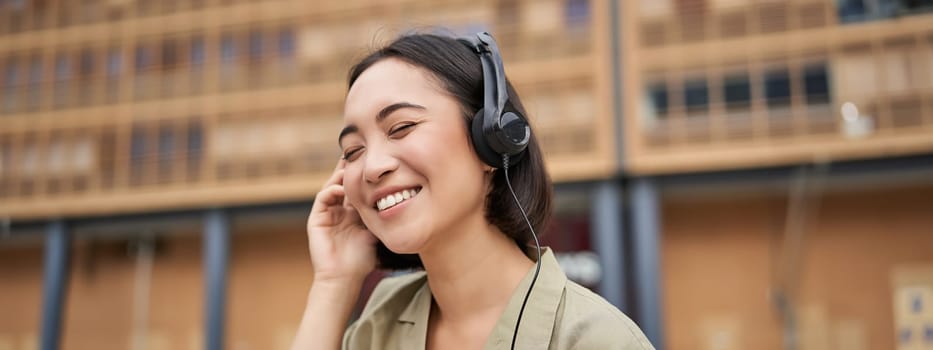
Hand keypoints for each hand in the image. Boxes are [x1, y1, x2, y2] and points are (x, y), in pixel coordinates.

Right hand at [306, 159, 376, 284]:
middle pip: (344, 183)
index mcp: (353, 214)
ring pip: (332, 186)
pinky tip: (342, 189)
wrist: (344, 278)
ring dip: (341, 175)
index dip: (363, 176)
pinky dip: (332, 190)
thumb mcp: (374, 232)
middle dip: (351, 168)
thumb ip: (379, 216)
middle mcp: (339, 211)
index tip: (374, 162)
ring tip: (351, 165)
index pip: (357, 188)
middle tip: (359, 152)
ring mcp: (327, 214)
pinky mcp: (316, 220)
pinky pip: (323, 198)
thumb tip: (397, 200)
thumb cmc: (361, 260)